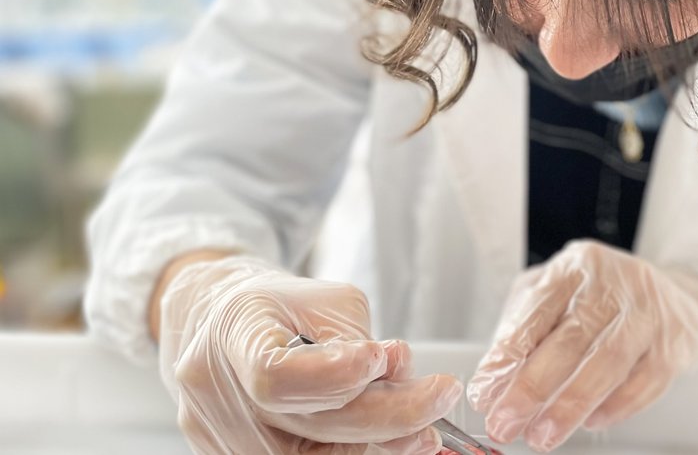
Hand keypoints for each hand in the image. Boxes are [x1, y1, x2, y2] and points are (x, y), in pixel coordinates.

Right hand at [157, 255, 460, 454]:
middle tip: (441, 395)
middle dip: (385, 414)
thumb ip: (358, 339)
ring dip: (378, 443)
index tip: (383, 359)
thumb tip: (399, 375)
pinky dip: (353, 453)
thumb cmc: (278, 305)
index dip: (333, 376)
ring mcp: (221, 435)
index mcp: (233, 333)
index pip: (274, 375)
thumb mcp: (323, 299)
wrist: (219, 322)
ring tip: (427, 428)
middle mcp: (215, 393)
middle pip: (305, 425)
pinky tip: (394, 440)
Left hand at [467, 241, 697, 451]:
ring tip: (543, 434)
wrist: (676, 295)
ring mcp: (648, 311)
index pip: (535, 312)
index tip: (486, 393)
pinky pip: (643, 381)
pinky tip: (591, 422)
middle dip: (532, 388)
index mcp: (575, 266)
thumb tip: (492, 384)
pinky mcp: (674, 341)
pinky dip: (615, 407)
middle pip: (570, 339)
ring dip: (570, 405)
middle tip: (506, 422)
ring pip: (607, 362)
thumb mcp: (556, 294)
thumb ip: (523, 331)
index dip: (507, 357)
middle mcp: (613, 282)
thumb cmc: (603, 297)